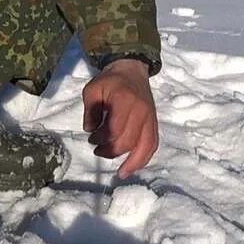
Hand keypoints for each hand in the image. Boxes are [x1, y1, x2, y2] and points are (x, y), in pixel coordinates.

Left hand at [81, 58, 158, 178]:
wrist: (132, 70)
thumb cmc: (110, 81)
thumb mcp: (93, 89)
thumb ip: (90, 111)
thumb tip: (90, 130)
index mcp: (125, 101)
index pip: (114, 129)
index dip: (101, 139)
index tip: (91, 138)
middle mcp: (141, 111)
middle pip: (129, 141)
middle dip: (111, 151)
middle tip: (98, 150)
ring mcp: (150, 118)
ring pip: (145, 146)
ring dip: (132, 162)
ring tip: (121, 173)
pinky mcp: (154, 123)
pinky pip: (153, 144)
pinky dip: (144, 158)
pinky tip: (134, 167)